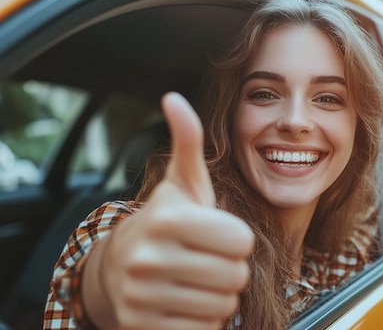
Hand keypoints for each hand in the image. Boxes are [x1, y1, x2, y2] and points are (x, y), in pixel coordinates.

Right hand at [100, 92, 253, 328]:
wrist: (118, 267)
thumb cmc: (166, 222)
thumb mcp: (181, 182)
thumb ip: (187, 141)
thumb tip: (174, 98)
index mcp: (168, 221)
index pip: (242, 241)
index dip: (236, 238)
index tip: (217, 233)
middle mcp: (149, 259)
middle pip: (235, 275)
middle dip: (230, 267)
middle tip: (208, 258)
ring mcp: (143, 297)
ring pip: (223, 305)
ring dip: (219, 294)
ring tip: (197, 278)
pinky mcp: (144, 327)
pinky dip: (204, 319)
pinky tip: (186, 301)